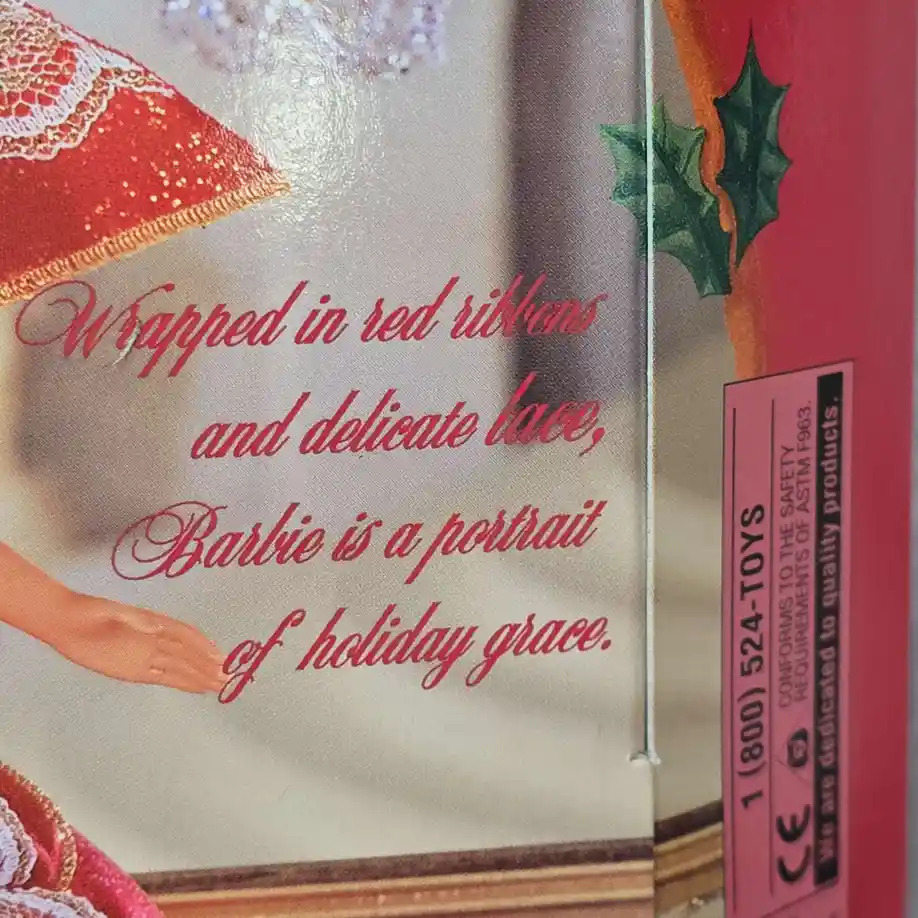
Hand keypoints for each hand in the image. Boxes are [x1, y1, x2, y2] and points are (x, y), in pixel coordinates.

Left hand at [48, 592, 225, 693]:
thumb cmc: (90, 614)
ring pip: (181, 666)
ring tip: (220, 681)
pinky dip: (182, 680)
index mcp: (152, 626)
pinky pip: (165, 675)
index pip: (185, 637)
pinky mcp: (134, 668)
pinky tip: (195, 684)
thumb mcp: (114, 613)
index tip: (220, 659)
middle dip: (208, 667)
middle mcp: (154, 643)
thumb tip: (157, 628)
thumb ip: (136, 621)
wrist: (68, 622)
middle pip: (187, 657)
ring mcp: (146, 655)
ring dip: (201, 674)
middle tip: (229, 678)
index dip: (204, 647)